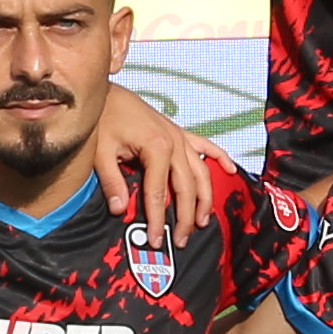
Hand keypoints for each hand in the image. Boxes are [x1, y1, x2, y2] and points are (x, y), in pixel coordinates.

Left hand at [88, 84, 218, 241]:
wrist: (106, 92)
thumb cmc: (103, 119)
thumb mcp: (101, 152)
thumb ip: (111, 181)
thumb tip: (119, 210)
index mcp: (156, 147)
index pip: (160, 193)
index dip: (159, 219)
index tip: (157, 240)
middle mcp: (175, 142)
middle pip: (187, 187)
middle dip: (187, 217)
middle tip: (183, 240)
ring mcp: (180, 136)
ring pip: (201, 173)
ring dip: (205, 198)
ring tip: (204, 221)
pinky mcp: (180, 132)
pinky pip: (206, 146)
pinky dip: (220, 157)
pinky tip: (231, 170)